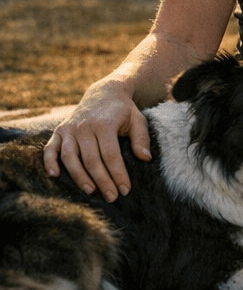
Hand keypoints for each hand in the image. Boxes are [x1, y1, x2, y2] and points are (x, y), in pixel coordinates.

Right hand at [42, 80, 150, 200]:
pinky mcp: (59, 130)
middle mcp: (85, 127)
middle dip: (102, 181)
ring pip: (70, 157)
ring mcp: (70, 129)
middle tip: (112, 197)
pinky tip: (54, 175)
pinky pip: (50, 148)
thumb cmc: (123, 111)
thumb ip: (141, 138)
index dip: (118, 174)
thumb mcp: (138, 120)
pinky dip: (49, 162)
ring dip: (78, 176)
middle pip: (91, 160)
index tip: (125, 190)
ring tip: (91, 191)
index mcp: (105, 124)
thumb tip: (145, 159)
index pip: (111, 155)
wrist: (105, 93)